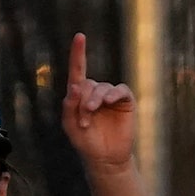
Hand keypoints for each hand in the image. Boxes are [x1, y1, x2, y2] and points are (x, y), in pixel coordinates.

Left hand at [61, 35, 136, 173]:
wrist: (105, 158)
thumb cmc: (86, 142)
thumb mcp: (70, 124)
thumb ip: (69, 105)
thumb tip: (76, 85)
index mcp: (80, 94)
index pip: (78, 70)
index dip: (78, 53)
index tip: (80, 36)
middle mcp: (96, 92)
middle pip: (88, 83)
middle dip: (83, 100)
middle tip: (84, 119)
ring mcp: (111, 96)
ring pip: (103, 88)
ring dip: (95, 101)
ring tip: (91, 116)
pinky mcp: (125, 102)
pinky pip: (120, 90)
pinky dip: (114, 94)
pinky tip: (109, 101)